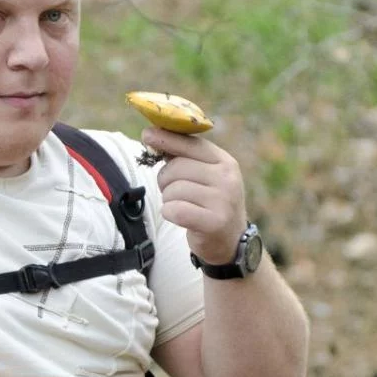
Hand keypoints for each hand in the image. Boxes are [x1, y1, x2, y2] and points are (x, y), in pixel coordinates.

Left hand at [142, 126, 247, 264]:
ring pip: (173, 190)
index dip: (168, 139)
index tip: (147, 134)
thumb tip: (152, 135)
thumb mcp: (205, 177)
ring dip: (168, 199)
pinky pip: (175, 210)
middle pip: (177, 167)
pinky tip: (179, 216)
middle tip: (171, 191)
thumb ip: (185, 158)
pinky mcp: (214, 222)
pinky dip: (170, 213)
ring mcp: (223, 200)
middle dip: (165, 180)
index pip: (192, 144)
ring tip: (181, 205)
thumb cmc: (209, 204)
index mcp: (225, 162)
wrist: (229, 242)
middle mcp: (227, 178)